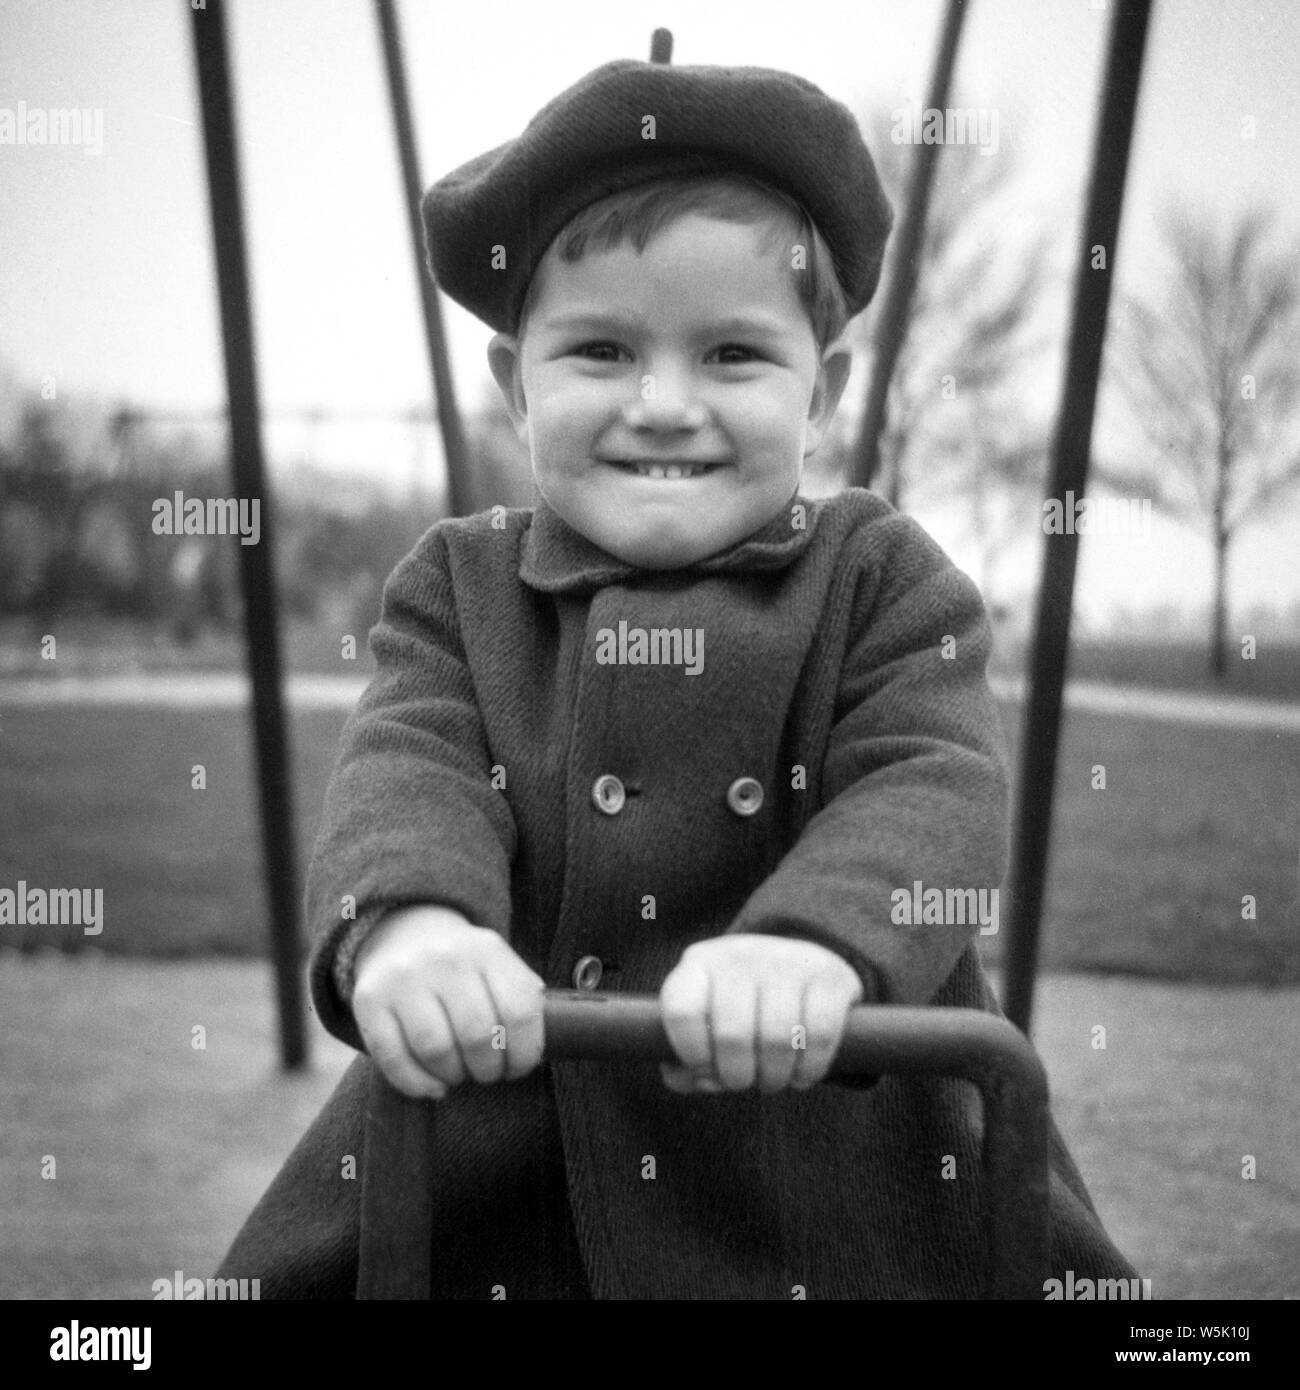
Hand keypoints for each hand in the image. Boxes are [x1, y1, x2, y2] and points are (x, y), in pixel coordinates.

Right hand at [351, 904, 543, 1100]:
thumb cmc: (463, 968)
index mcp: (487, 950)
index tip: (520, 1066)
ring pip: (436, 1050)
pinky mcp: (369, 1000)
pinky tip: (433, 1085)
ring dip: (454, 1076)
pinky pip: (393, 1058)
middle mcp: (445, 959)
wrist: (403, 932)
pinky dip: (417, 1084)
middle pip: (478, 1035)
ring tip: (460, 1074)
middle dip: (490, 1069)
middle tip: (488, 1073)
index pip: (520, 1011)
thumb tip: (536, 1052)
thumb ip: (520, 1001)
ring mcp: (404, 978)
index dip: (526, 1053)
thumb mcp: (497, 966)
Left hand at [659, 934, 863, 1094]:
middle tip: (744, 1083)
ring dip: (773, 1077)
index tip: (705, 1070)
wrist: (799, 962)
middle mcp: (740, 956)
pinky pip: (819, 1036)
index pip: (681, 1012)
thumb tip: (690, 1079)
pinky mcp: (829, 976)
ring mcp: (786, 961)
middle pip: (732, 1034)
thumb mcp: (705, 1019)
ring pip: (777, 1039)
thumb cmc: (740, 1007)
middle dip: (737, 1076)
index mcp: (699, 965)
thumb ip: (686, 1059)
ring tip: (772, 1082)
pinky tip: (802, 1076)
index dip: (691, 1054)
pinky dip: (810, 1069)